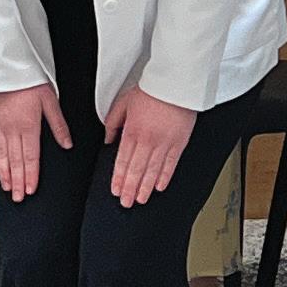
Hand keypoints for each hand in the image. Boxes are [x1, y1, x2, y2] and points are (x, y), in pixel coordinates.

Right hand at [0, 85, 70, 202]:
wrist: (5, 67)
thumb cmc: (28, 80)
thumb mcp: (50, 100)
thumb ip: (58, 125)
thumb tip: (67, 143)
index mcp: (28, 126)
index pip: (30, 157)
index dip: (31, 175)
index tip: (31, 189)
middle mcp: (12, 130)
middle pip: (15, 161)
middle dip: (18, 182)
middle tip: (19, 198)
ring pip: (2, 158)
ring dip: (6, 176)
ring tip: (8, 190)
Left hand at [101, 85, 195, 206]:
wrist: (175, 84)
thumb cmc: (150, 90)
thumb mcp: (122, 103)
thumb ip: (113, 123)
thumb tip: (108, 139)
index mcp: (132, 131)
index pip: (123, 161)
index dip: (119, 178)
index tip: (116, 190)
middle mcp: (148, 141)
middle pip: (136, 170)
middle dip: (130, 189)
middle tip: (126, 202)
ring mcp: (165, 144)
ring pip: (153, 171)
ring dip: (145, 188)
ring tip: (140, 199)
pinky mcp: (179, 143)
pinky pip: (171, 164)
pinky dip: (164, 177)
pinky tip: (159, 187)